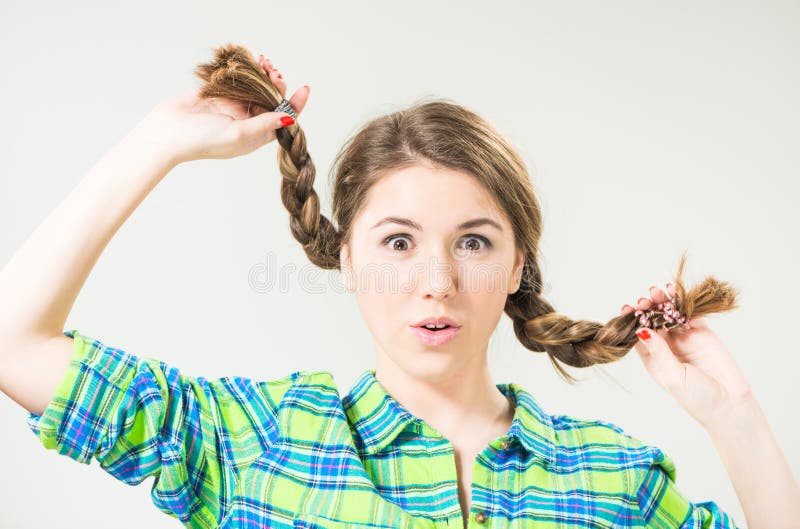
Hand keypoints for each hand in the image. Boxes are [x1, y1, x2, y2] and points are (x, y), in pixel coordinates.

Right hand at [129, 54, 309, 164]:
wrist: (166, 133)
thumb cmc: (201, 141)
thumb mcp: (238, 134)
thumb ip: (264, 124)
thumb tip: (290, 118)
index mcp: (256, 137)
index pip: (283, 120)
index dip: (296, 105)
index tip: (304, 89)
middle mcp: (247, 122)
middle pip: (272, 101)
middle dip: (278, 85)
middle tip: (274, 71)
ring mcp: (233, 108)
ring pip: (257, 88)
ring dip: (263, 75)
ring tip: (264, 63)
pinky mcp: (219, 95)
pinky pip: (239, 80)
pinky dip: (247, 70)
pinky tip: (252, 61)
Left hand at [621, 285, 752, 429]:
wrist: (730, 404)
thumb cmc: (697, 398)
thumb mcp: (673, 375)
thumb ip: (659, 351)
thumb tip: (640, 330)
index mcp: (654, 359)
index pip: (638, 335)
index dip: (632, 321)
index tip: (626, 309)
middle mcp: (667, 346)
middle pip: (652, 321)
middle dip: (647, 308)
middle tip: (644, 300)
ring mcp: (684, 338)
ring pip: (669, 314)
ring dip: (662, 302)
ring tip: (656, 291)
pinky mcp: (702, 332)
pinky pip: (690, 313)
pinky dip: (682, 302)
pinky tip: (675, 293)